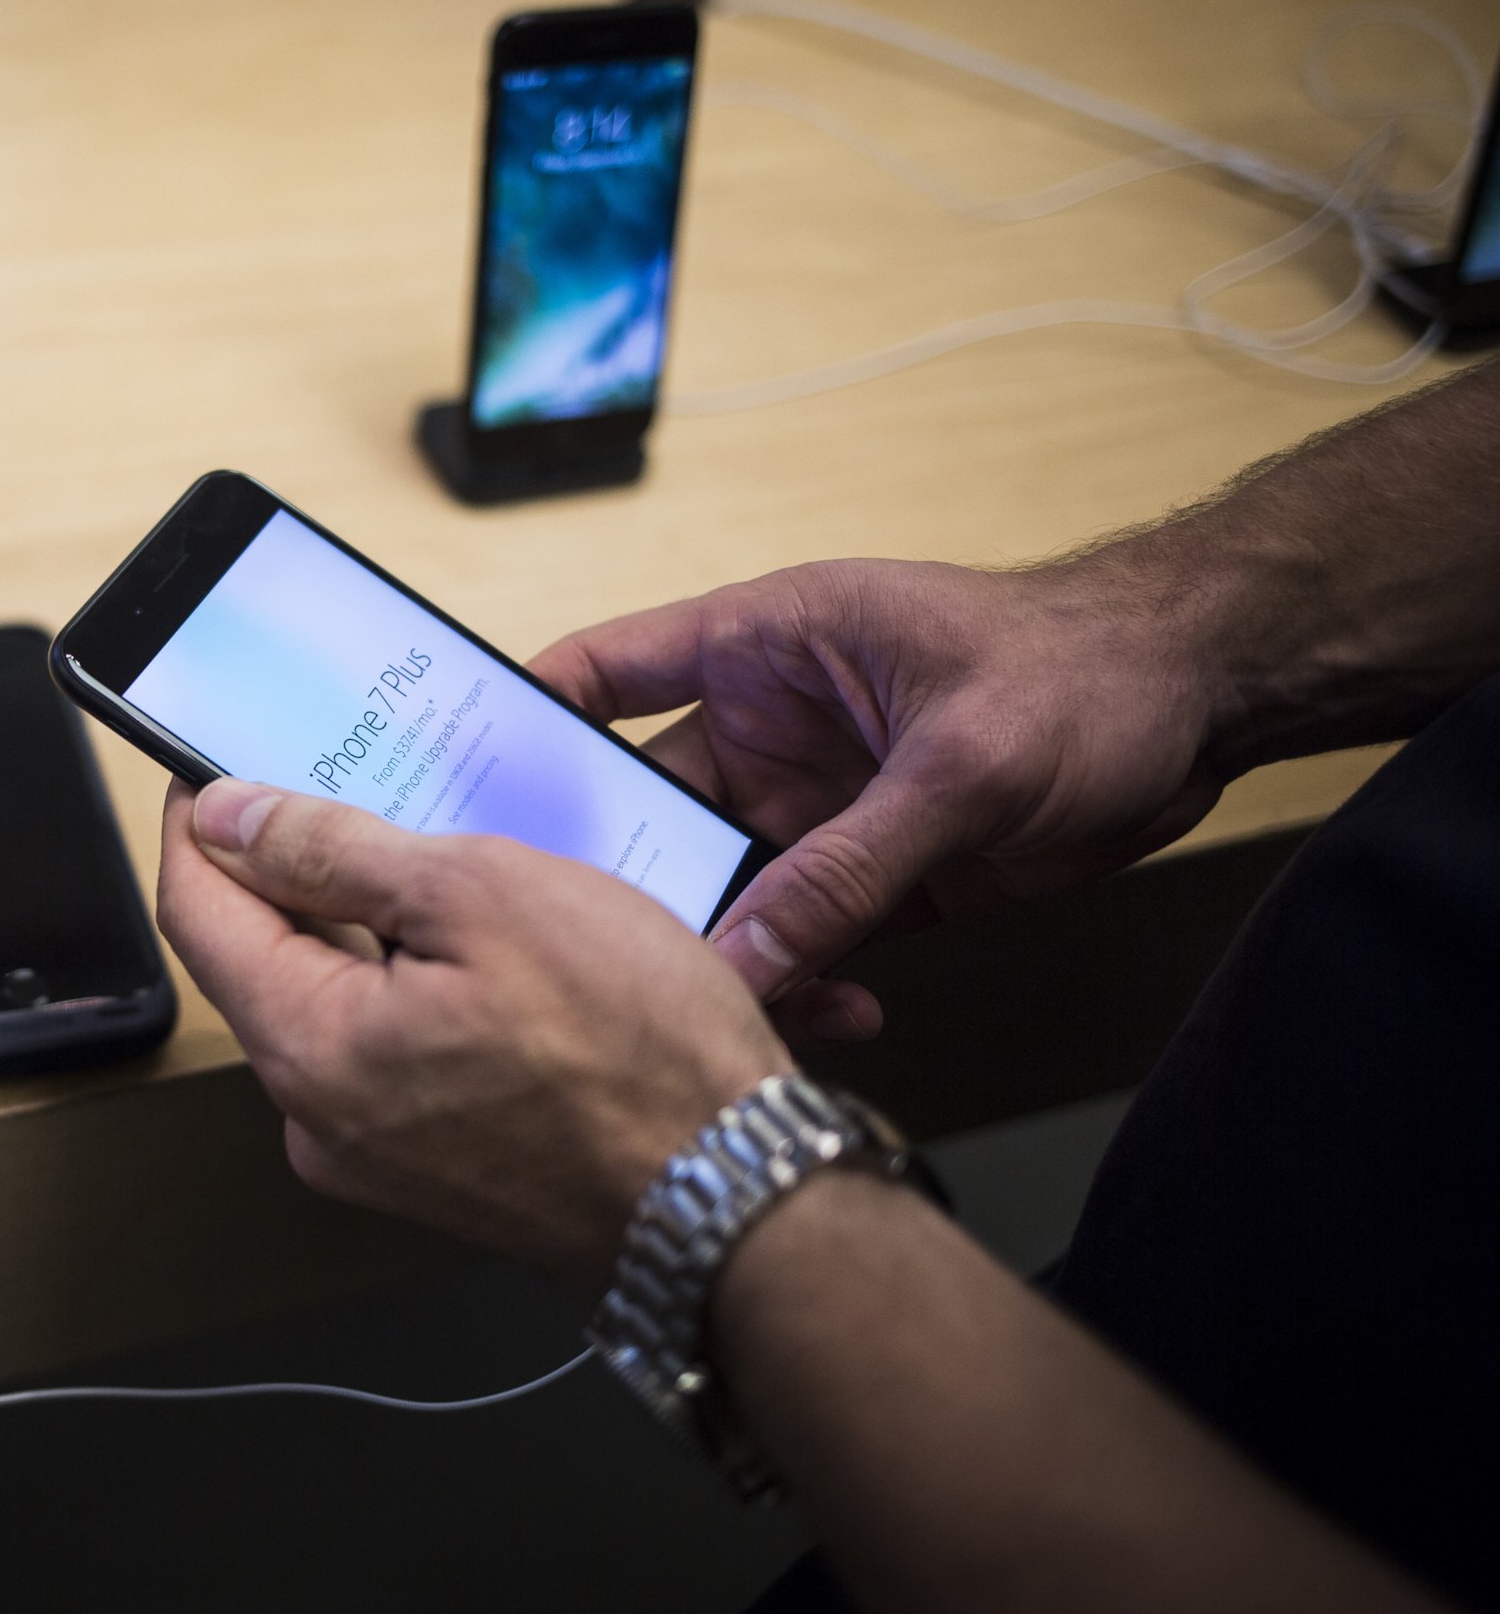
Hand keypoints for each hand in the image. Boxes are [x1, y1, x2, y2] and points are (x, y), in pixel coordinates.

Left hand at [159, 778, 788, 1290]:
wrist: (738, 1203)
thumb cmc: (636, 1053)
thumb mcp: (482, 894)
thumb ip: (335, 852)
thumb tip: (230, 820)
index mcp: (308, 1048)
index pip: (196, 913)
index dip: (200, 825)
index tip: (216, 767)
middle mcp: (320, 1117)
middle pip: (264, 960)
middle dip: (296, 867)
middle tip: (353, 788)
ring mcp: (379, 1155)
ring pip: (339, 1004)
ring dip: (373, 925)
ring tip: (443, 856)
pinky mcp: (439, 1170)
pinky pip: (397, 1053)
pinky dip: (421, 986)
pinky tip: (488, 944)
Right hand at [529, 558, 1223, 1028]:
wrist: (1206, 704)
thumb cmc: (1084, 670)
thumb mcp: (962, 766)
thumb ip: (848, 868)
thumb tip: (744, 956)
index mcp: (764, 645)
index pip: (605, 671)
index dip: (523, 722)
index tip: (456, 786)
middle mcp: (771, 727)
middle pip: (652, 811)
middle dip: (622, 881)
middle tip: (577, 953)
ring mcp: (817, 804)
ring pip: (726, 891)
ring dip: (720, 950)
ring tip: (709, 1013)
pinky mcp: (871, 873)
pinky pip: (804, 937)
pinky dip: (802, 982)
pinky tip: (825, 1017)